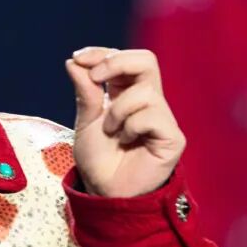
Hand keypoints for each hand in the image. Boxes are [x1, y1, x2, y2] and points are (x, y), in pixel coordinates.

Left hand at [65, 46, 185, 198]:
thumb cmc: (98, 161)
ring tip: (111, 131)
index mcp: (127, 94)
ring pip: (144, 91)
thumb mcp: (85, 122)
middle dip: (116, 62)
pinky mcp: (172, 137)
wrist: (104, 193)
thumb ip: (84, 92)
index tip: (78, 59)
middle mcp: (149, 102)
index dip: (102, 53)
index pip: (124, 59)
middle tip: (95, 78)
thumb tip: (74, 62)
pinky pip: (152, 115)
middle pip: (147, 60)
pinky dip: (132, 126)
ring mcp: (162, 118)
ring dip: (117, 110)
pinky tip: (127, 141)